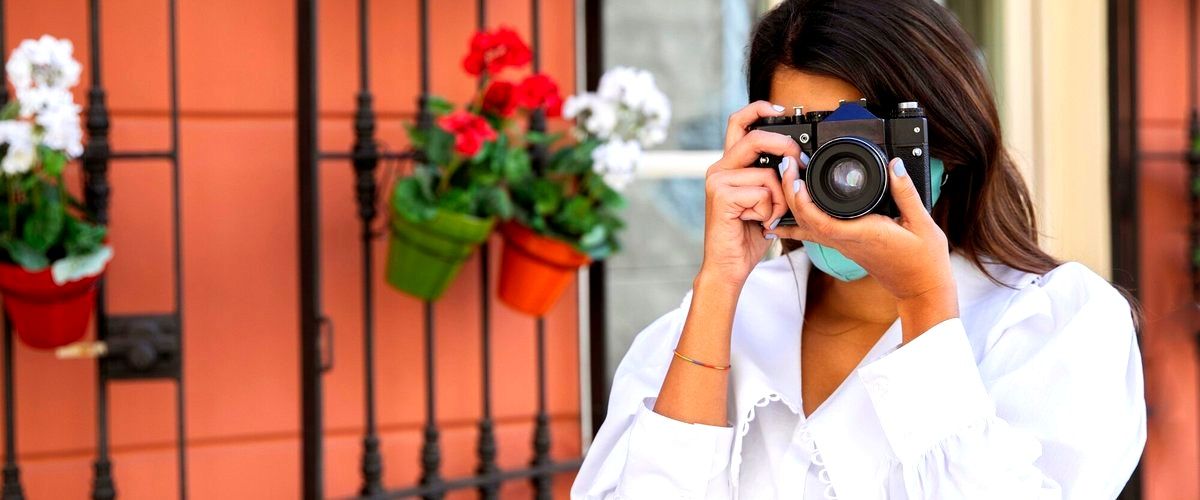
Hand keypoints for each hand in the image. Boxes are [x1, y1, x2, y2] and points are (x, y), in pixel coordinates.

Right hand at [697, 101, 797, 289]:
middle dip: (784, 147)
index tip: (779, 109)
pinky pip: (762, 193)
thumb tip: (794, 161)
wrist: (728, 266)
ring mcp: (717, 181)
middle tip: (797, 164)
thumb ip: (770, 177)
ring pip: (767, 173)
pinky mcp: (721, 196)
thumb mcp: (763, 200)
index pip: (738, 123)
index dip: (758, 109)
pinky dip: (770, 211)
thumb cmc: (746, 235)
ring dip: (779, 199)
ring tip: (770, 216)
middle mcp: (719, 169)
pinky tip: (760, 224)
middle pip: (756, 138)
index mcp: (728, 166)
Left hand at [769, 156, 957, 338]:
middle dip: (790, 194)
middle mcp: (847, 242)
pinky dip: (800, 222)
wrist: (920, 288)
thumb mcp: (922, 223)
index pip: (822, 221)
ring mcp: (844, 246)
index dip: (804, 202)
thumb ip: (906, 193)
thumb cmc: (923, 260)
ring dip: (792, 206)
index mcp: (863, 234)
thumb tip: (895, 165)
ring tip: (782, 182)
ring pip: (808, 228)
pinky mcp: (846, 246)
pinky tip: (783, 220)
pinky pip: (816, 233)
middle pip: (807, 222)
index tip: (796, 180)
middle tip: (786, 167)